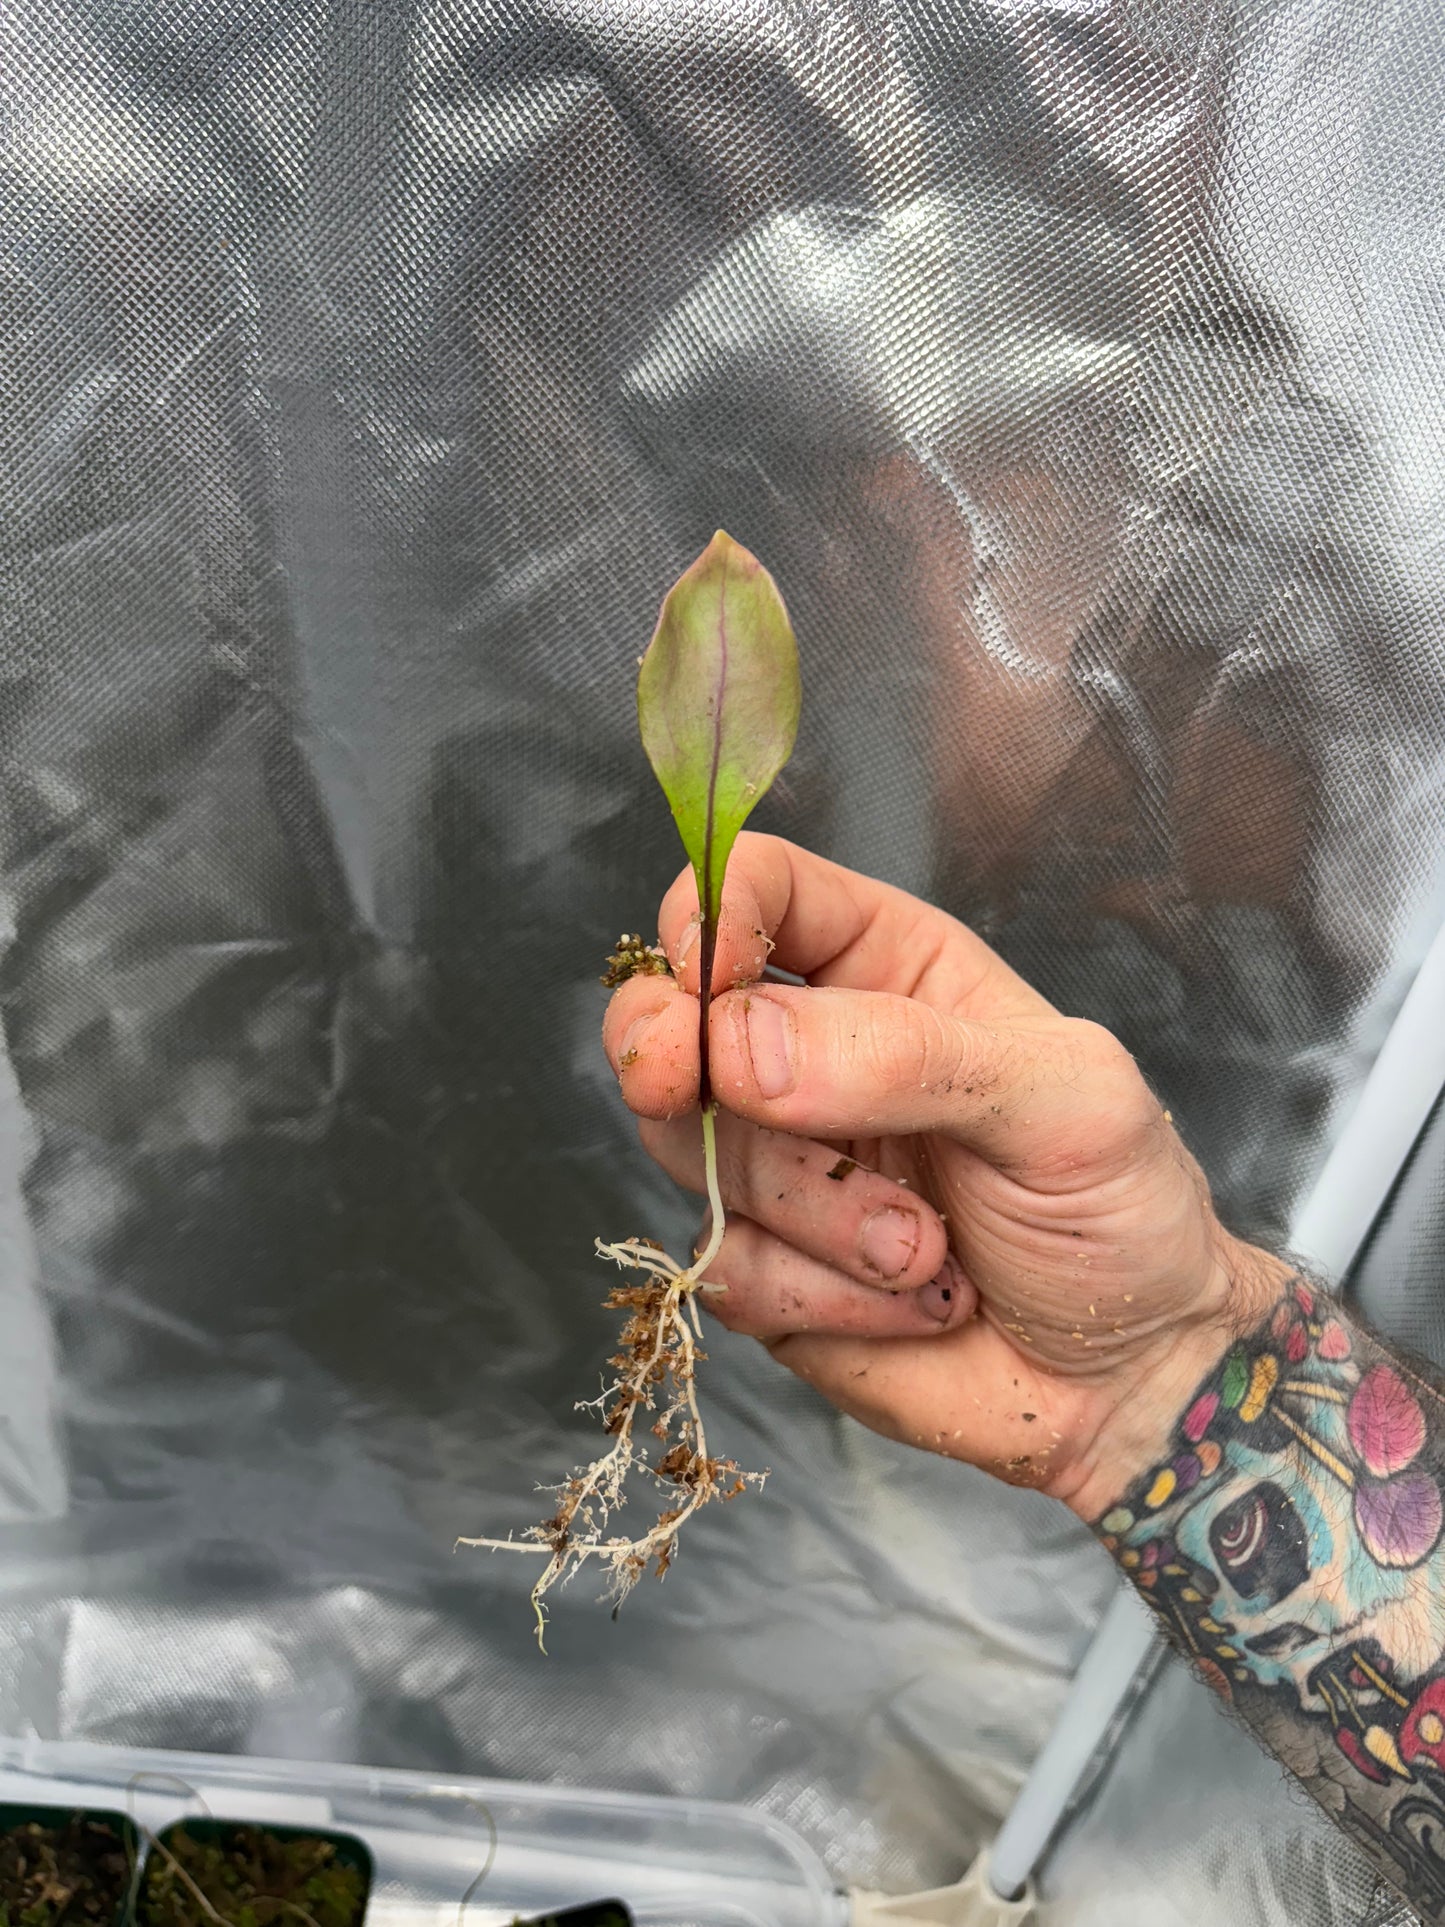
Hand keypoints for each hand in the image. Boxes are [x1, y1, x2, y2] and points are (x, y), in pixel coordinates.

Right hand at [602, 835, 1283, 1520]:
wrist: (1129, 1379)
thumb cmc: (1121, 1212)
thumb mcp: (1061, 1101)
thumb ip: (907, 1055)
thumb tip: (742, 1041)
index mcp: (889, 970)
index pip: (764, 889)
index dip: (712, 914)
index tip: (704, 976)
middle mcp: (815, 1054)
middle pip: (672, 1009)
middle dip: (663, 1045)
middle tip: (681, 1083)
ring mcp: (779, 1162)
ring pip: (689, 1145)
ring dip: (810, 1206)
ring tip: (924, 1248)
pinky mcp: (765, 1266)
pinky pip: (724, 1263)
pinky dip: (821, 1294)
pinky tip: (914, 1303)